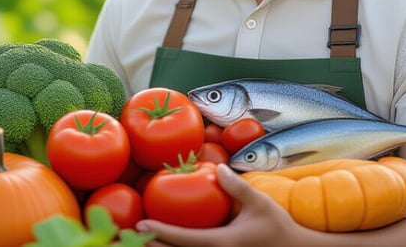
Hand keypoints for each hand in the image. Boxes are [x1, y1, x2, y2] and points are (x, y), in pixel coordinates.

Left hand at [136, 163, 309, 246]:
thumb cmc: (279, 227)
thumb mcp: (259, 203)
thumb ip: (236, 186)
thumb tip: (216, 167)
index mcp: (222, 244)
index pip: (184, 239)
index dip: (160, 233)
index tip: (140, 226)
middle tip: (127, 237)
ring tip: (141, 243)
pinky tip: (166, 245)